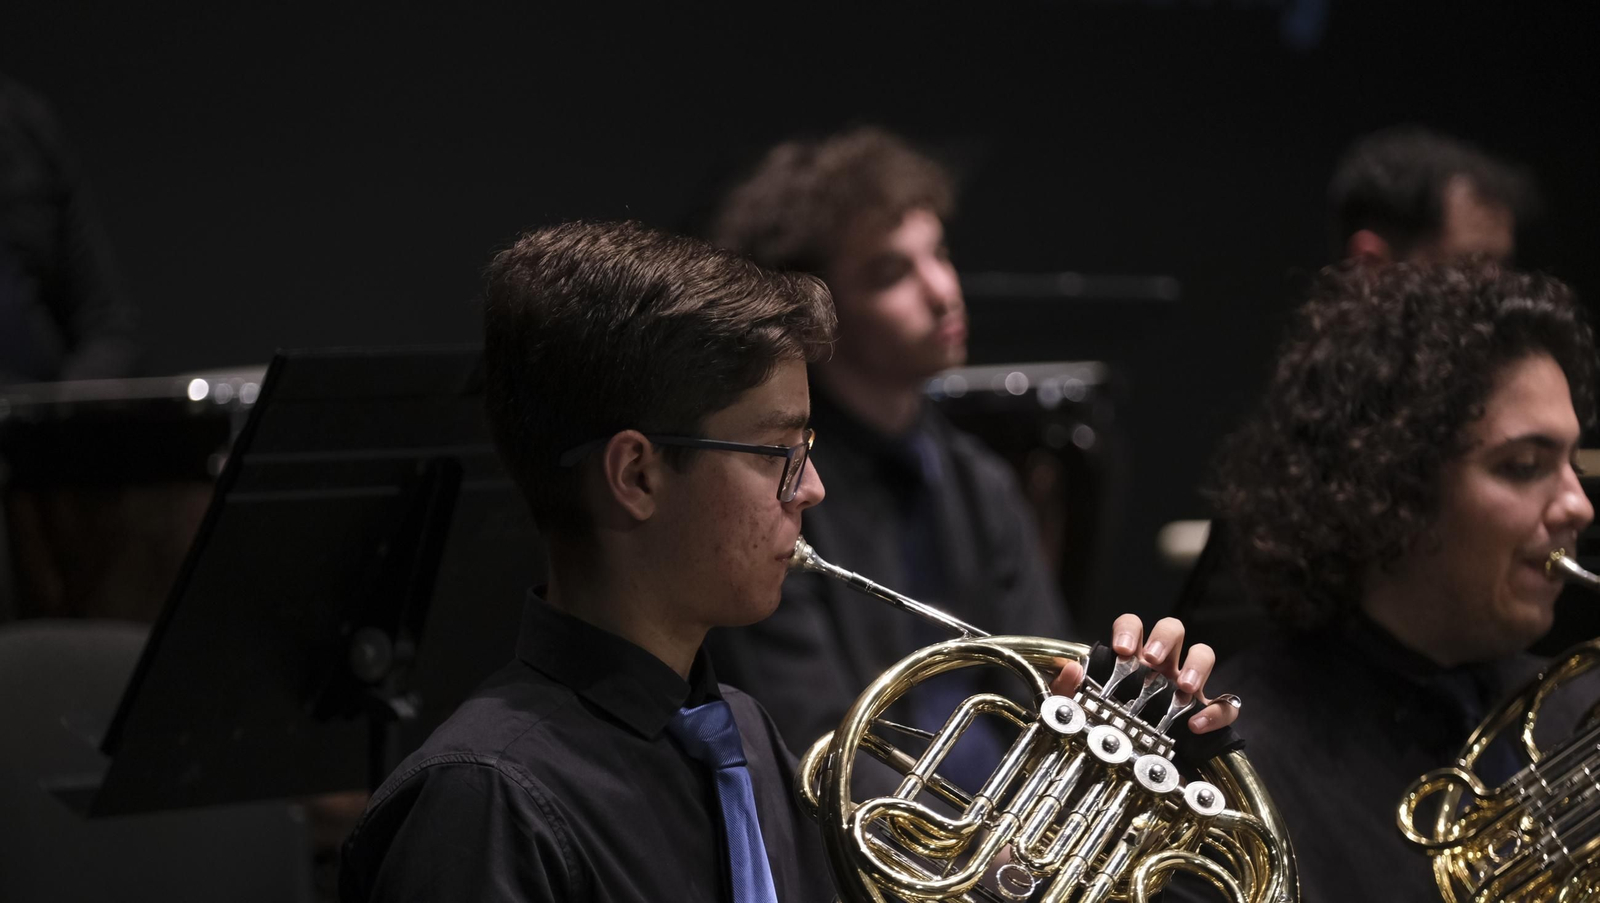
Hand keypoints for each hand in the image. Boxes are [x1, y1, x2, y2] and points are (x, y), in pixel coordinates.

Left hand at [1048, 613, 1238, 734]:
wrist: (1138, 772)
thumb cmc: (1112, 732)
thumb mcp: (1083, 714)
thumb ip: (1070, 692)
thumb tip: (1071, 669)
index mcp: (1133, 660)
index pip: (1132, 626)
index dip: (1129, 629)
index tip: (1122, 649)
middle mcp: (1163, 667)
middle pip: (1172, 629)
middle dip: (1163, 638)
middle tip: (1152, 660)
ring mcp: (1189, 686)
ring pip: (1204, 653)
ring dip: (1196, 664)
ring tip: (1182, 686)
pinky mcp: (1209, 713)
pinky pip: (1226, 704)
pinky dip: (1216, 712)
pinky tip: (1197, 724)